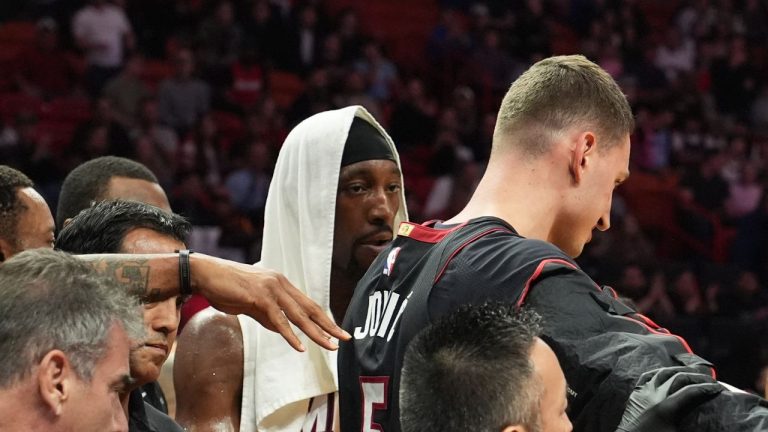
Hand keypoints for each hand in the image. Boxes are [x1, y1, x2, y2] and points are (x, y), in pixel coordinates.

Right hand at [191, 254, 350, 351]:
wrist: (205, 274)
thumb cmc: (225, 287)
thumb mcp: (251, 302)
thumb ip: (268, 315)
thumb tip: (281, 329)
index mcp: (281, 284)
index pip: (307, 304)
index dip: (323, 318)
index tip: (337, 331)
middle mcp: (280, 284)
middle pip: (310, 308)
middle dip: (329, 325)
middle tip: (345, 338)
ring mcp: (271, 289)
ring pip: (298, 315)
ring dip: (315, 332)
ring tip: (329, 345)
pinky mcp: (259, 297)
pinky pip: (278, 320)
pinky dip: (289, 334)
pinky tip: (299, 346)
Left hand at [616, 366, 723, 431]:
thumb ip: (691, 425)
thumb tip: (708, 422)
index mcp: (666, 409)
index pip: (691, 391)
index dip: (707, 388)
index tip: (718, 388)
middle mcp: (654, 396)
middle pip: (679, 378)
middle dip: (697, 377)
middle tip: (710, 379)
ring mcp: (643, 393)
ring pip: (662, 373)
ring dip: (679, 370)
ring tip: (692, 372)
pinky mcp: (635, 394)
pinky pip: (647, 376)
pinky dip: (659, 372)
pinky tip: (666, 373)